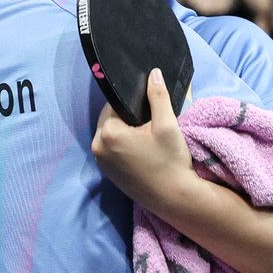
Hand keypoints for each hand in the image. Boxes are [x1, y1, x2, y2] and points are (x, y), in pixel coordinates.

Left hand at [91, 69, 193, 212]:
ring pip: (110, 134)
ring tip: (147, 135)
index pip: (114, 104)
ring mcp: (101, 162)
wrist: (175, 198)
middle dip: (127, 116)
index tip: (148, 107)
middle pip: (109, 119)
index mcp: (108, 133)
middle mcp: (97, 147)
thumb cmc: (171, 161)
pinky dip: (122, 144)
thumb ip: (158, 96)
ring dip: (124, 130)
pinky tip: (142, 149)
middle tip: (150, 122)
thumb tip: (153, 73)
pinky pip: (111, 149)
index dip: (132, 102)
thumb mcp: (168, 125)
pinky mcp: (107, 173)